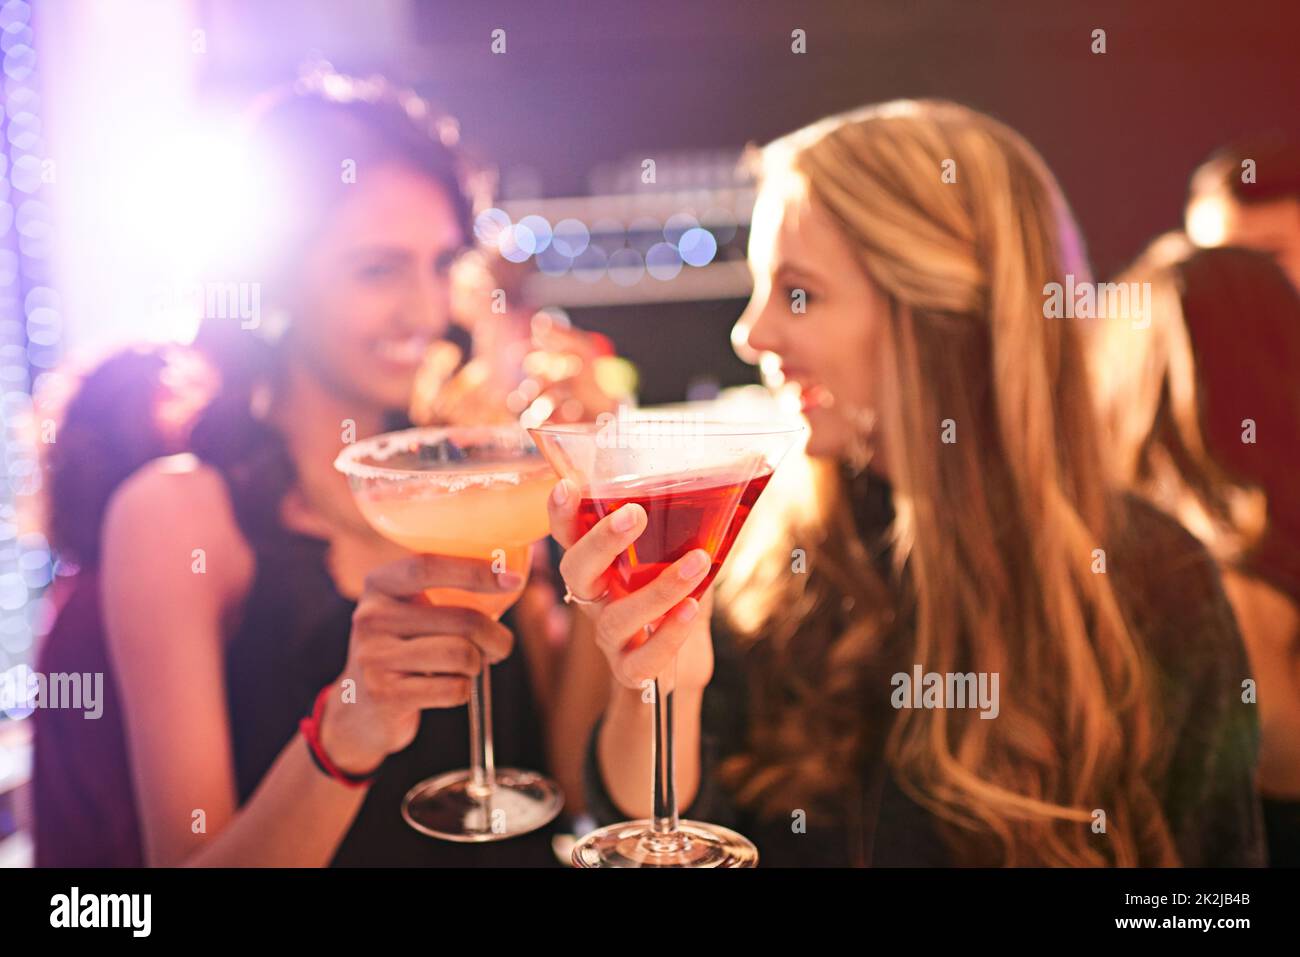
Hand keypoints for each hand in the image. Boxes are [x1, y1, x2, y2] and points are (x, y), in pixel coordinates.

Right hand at [319, 554, 518, 775]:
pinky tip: (450, 687)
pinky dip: (464, 690)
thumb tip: (511, 580)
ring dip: (480, 664)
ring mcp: (375, 657)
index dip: (475, 570)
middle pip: (463, 619)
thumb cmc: (404, 650)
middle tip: (499, 646)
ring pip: (463, 654)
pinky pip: (454, 688)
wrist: (359, 710)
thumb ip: (445, 591)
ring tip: (471, 666)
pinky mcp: (386, 695)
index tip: (513, 580)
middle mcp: (371, 617)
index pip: (428, 567)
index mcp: (379, 585)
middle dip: (496, 637)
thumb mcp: (408, 611)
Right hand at [546, 478, 714, 695]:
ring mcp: (609, 636)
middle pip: (577, 571)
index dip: (561, 514)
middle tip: (634, 514)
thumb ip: (686, 533)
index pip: (569, 535)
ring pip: (617, 617)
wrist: (679, 668)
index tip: (568, 486)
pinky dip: (670, 634)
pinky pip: (644, 659)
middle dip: (601, 542)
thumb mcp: (676, 560)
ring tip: (697, 561)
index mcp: (599, 565)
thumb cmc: (673, 599)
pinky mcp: (630, 670)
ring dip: (658, 588)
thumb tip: (723, 497)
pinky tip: (692, 609)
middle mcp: (595, 599)